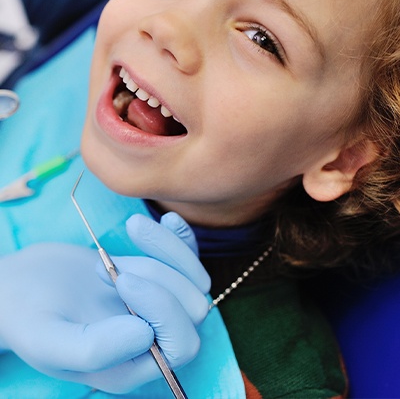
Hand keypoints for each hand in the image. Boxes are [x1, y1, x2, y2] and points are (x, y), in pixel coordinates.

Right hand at [0, 213, 210, 393]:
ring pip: (194, 279)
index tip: (122, 279)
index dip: (163, 310)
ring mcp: (157, 306)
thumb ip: (93, 348)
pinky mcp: (155, 276)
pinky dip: (180, 237)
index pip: (181, 345)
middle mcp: (153, 339)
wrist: (20, 287)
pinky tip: (166, 219)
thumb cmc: (29, 318)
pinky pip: (187, 256)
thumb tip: (147, 335)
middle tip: (108, 267)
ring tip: (114, 254)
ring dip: (164, 253)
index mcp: (133, 367)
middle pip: (193, 309)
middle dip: (159, 278)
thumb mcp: (49, 340)